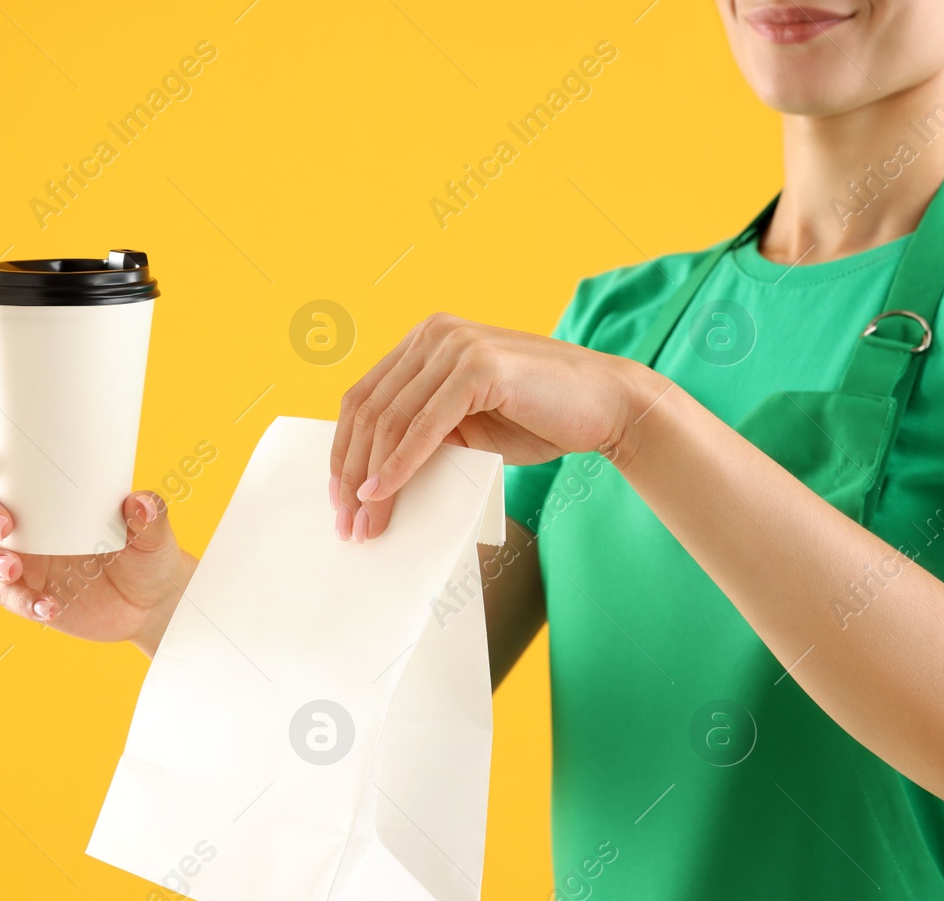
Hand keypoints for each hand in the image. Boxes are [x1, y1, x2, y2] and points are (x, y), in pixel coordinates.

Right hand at [0, 435, 196, 654]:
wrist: (152, 603)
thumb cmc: (146, 552)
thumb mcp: (153, 533)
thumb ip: (151, 516)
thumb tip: (141, 503)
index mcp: (45, 492)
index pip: (0, 464)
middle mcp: (24, 521)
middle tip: (4, 524)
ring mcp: (21, 558)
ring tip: (13, 570)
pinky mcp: (27, 593)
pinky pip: (8, 596)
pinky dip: (22, 601)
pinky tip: (48, 606)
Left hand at [330, 313, 659, 539]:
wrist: (606, 404)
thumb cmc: (539, 418)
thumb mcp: (467, 426)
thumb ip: (424, 433)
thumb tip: (371, 480)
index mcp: (426, 341)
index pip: (365, 398)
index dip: (343, 452)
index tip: (338, 500)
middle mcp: (434, 334)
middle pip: (369, 410)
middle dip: (350, 472)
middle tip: (347, 523)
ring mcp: (456, 345)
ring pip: (392, 420)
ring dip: (372, 478)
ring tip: (367, 522)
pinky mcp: (478, 367)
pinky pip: (425, 425)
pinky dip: (401, 464)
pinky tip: (385, 493)